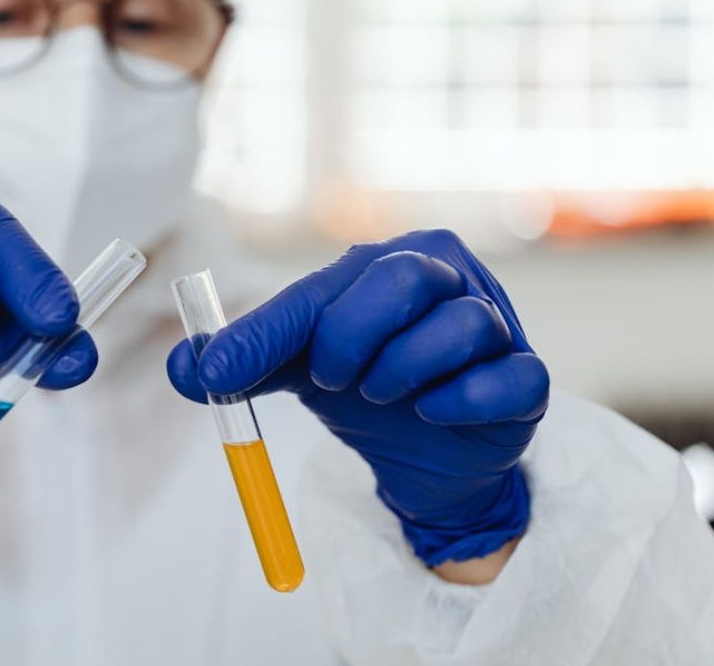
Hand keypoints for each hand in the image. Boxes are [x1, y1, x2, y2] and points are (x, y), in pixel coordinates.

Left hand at [167, 230, 547, 565]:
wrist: (426, 451)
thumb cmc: (363, 387)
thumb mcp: (295, 371)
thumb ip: (245, 364)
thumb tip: (185, 367)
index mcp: (381, 263)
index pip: (321, 288)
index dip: (266, 333)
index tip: (219, 375)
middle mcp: (444, 275)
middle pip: (403, 278)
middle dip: (352, 337)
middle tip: (334, 381)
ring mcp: (495, 323)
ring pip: (461, 324)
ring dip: (405, 372)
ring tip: (382, 396)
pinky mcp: (527, 379)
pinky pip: (512, 379)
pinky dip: (464, 401)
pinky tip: (435, 414)